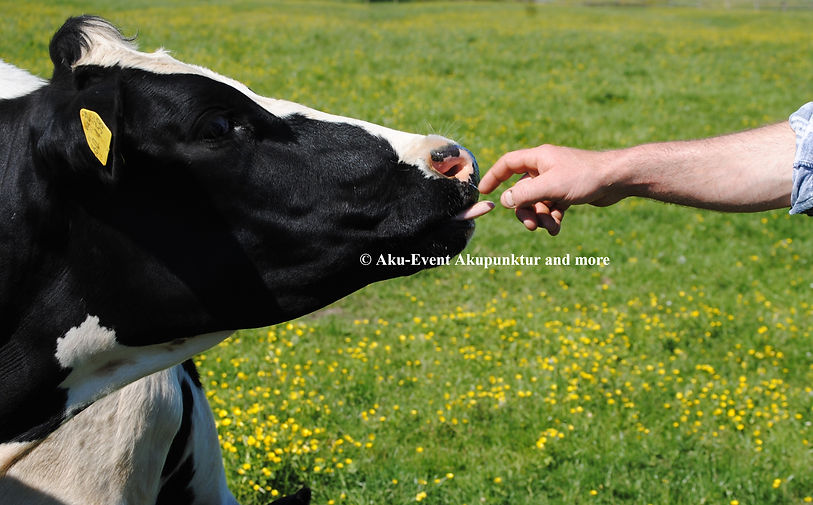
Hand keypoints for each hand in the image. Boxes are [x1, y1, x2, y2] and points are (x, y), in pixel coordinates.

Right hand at [478, 145, 623, 233]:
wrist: (617, 179)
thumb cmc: (585, 176)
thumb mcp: (549, 187)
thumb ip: (524, 194)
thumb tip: (505, 201)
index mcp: (539, 159)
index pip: (508, 164)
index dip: (494, 176)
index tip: (483, 191)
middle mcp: (546, 167)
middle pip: (522, 190)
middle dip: (525, 210)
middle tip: (531, 225)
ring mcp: (558, 180)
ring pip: (538, 202)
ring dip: (540, 217)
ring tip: (550, 228)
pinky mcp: (569, 191)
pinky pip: (552, 207)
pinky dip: (552, 218)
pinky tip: (557, 229)